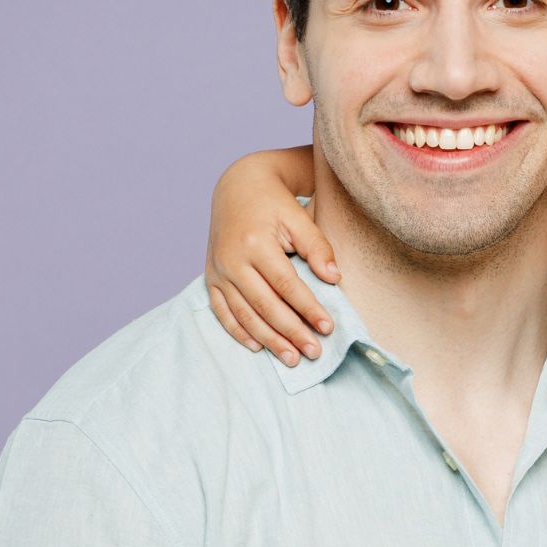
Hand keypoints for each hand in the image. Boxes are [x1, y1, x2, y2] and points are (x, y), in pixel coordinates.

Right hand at [205, 152, 336, 365]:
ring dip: (268, 340)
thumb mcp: (299, 217)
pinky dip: (238, 331)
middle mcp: (232, 260)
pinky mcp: (212, 277)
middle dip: (291, 332)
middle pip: (265, 305)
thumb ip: (317, 247)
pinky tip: (257, 347)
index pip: (286, 285)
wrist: (237, 188)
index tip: (328, 327)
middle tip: (314, 352)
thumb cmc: (274, 204)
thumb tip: (334, 278)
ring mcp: (219, 271)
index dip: (308, 308)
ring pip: (244, 314)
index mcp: (255, 243)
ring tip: (292, 358)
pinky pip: (222, 311)